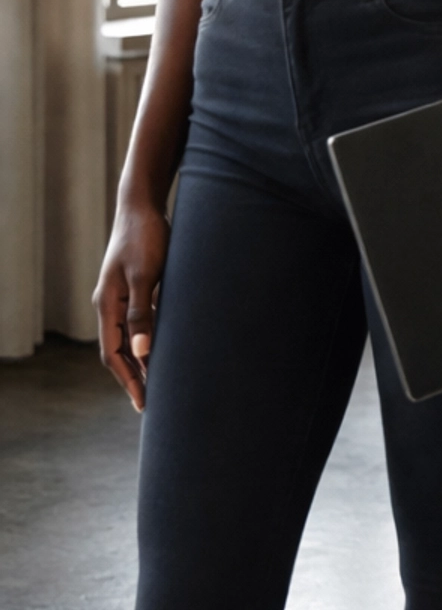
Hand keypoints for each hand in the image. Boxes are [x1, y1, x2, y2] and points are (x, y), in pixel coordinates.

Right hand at [94, 197, 170, 411]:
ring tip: (160, 383)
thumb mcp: (145, 274)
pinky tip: (165, 349)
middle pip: (118, 351)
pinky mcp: (137, 287)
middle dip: (134, 377)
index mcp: (107, 304)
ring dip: (142, 361)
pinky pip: (140, 323)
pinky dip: (150, 340)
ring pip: (129, 338)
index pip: (112, 354)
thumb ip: (143, 312)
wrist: (142, 205)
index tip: (143, 403)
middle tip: (152, 403)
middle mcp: (110, 304)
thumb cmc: (146, 236)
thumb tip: (142, 351)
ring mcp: (122, 296)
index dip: (128, 380)